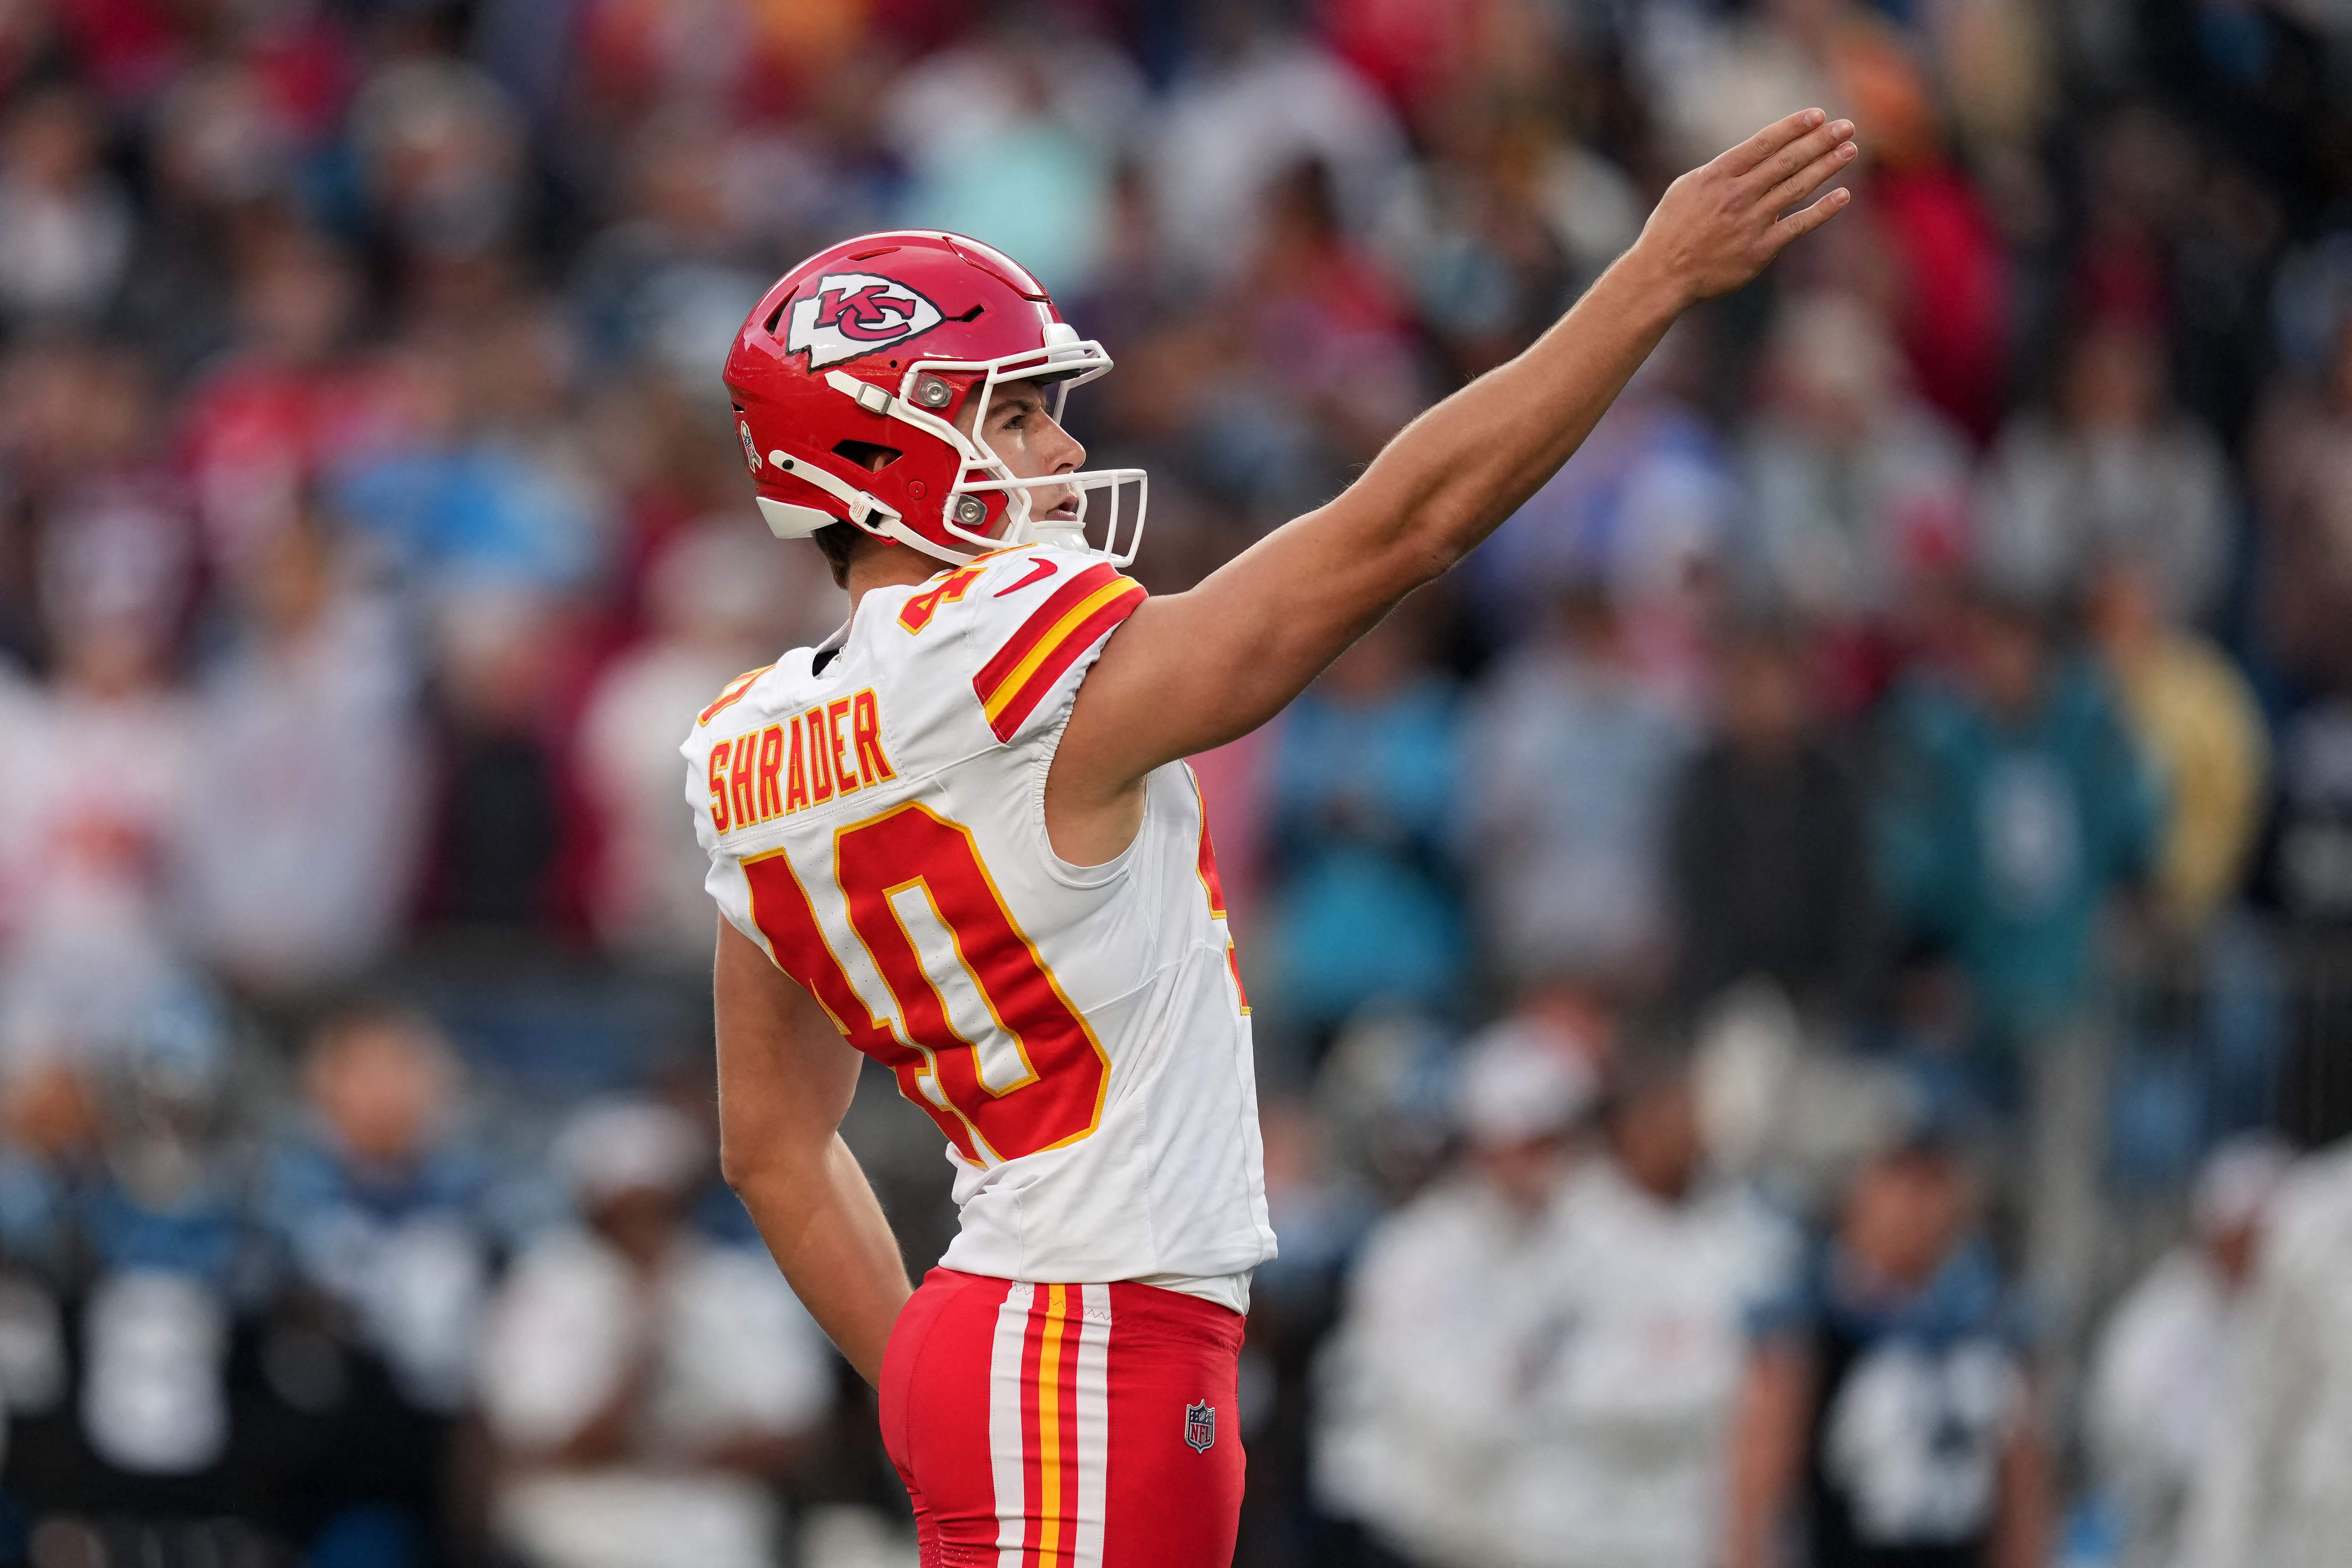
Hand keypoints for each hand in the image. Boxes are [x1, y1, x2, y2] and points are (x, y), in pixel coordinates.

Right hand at [1632, 109, 1857, 308]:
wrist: (1662, 275)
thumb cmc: (1670, 229)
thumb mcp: (1686, 188)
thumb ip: (1720, 171)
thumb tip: (1750, 157)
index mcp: (1717, 175)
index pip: (1764, 143)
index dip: (1794, 127)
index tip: (1817, 115)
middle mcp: (1737, 195)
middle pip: (1787, 161)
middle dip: (1820, 141)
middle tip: (1846, 126)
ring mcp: (1750, 222)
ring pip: (1797, 187)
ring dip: (1827, 166)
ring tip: (1849, 150)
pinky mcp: (1759, 250)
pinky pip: (1798, 226)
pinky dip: (1822, 210)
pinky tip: (1842, 195)